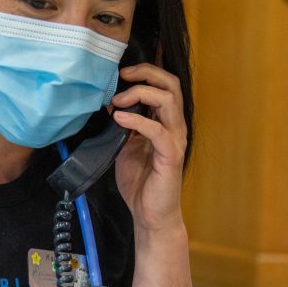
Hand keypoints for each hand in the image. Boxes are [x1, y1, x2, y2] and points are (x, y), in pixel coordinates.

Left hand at [110, 64, 188, 235]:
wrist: (150, 214)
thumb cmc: (141, 182)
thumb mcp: (126, 146)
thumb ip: (124, 126)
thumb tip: (112, 105)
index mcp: (166, 122)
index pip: (165, 85)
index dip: (146, 72)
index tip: (122, 73)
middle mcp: (175, 127)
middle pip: (171, 85)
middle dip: (146, 74)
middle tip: (123, 76)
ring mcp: (175, 140)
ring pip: (168, 101)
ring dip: (140, 94)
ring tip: (117, 101)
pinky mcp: (170, 156)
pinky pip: (157, 130)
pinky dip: (137, 120)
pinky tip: (119, 119)